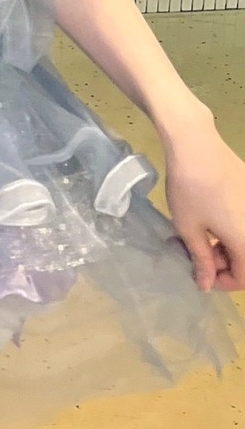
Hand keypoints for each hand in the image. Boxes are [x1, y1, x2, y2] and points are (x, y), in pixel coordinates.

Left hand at [164, 115, 244, 291]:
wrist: (196, 144)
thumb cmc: (190, 189)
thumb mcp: (189, 229)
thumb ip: (201, 260)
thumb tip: (206, 283)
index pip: (244, 278)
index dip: (221, 282)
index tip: (199, 274)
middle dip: (222, 263)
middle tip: (194, 253)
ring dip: (226, 245)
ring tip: (197, 237)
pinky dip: (231, 227)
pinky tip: (209, 219)